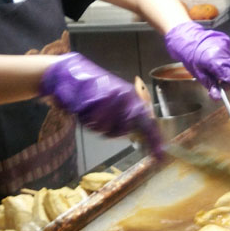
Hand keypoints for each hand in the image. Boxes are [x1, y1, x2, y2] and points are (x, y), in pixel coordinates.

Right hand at [39, 54, 162, 155]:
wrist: (69, 74)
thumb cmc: (91, 89)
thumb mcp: (113, 99)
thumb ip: (125, 115)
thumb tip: (138, 134)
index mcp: (130, 96)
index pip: (147, 122)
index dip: (154, 140)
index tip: (160, 156)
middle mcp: (123, 97)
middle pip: (125, 130)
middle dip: (113, 130)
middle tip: (99, 118)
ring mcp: (109, 98)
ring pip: (107, 129)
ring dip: (97, 125)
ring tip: (90, 110)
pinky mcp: (93, 101)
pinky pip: (93, 123)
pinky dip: (87, 121)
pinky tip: (84, 108)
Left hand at [164, 21, 229, 99]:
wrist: (189, 38)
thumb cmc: (191, 57)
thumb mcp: (198, 74)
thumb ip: (210, 85)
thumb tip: (217, 97)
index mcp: (216, 64)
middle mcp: (224, 55)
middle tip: (220, 84)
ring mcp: (227, 48)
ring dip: (227, 70)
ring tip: (214, 70)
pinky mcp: (227, 43)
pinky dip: (225, 62)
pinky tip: (215, 61)